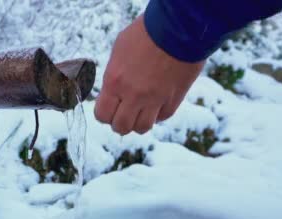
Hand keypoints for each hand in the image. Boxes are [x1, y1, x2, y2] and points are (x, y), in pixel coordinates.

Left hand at [95, 15, 204, 134]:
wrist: (179, 27)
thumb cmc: (146, 32)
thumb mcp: (120, 50)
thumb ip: (114, 75)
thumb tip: (113, 89)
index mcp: (115, 82)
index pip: (102, 115)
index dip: (104, 114)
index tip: (109, 107)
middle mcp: (133, 95)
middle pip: (121, 127)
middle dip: (119, 122)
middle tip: (123, 112)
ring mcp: (155, 100)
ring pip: (142, 128)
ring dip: (139, 122)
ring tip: (140, 110)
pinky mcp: (174, 99)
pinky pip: (162, 117)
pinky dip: (158, 114)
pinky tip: (157, 101)